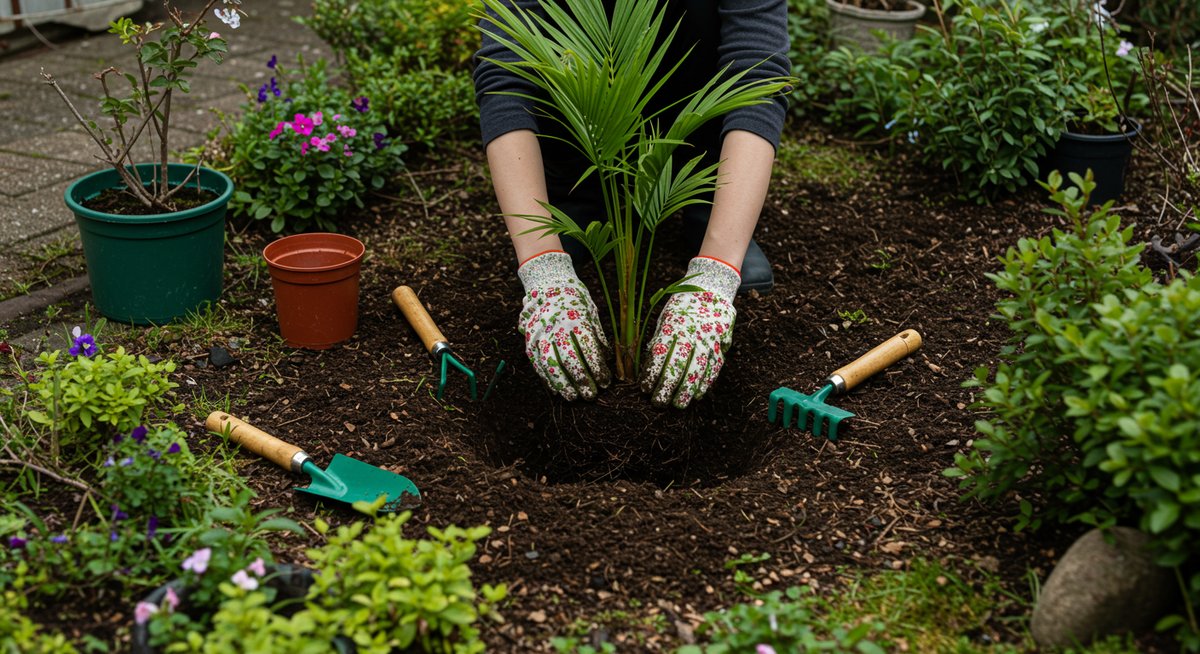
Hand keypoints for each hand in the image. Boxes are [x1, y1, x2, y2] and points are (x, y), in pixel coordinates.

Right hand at [517, 251, 611, 399]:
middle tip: (591, 395)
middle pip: (570, 359)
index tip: (605, 383)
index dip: (598, 369)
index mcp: (576, 319)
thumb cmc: (575, 299)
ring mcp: (540, 333)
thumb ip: (597, 336)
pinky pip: (537, 363)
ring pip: (550, 364)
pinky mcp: (529, 339)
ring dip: (562, 384)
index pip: (589, 349)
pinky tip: (556, 389)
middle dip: (581, 380)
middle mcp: (557, 327)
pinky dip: (547, 378)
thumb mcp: (591, 312)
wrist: (547, 283)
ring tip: (572, 397)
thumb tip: (606, 359)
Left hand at [641, 257, 739, 407]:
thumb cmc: (683, 305)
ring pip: (697, 369)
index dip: (651, 374)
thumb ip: (659, 339)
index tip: (644, 388)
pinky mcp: (721, 344)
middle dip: (667, 387)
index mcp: (673, 325)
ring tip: (678, 405)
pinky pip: (714, 367)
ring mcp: (708, 339)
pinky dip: (706, 383)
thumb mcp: (666, 316)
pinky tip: (697, 395)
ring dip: (687, 390)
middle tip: (658, 403)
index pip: (660, 354)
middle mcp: (691, 333)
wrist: (712, 289)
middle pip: (678, 365)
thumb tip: (647, 365)